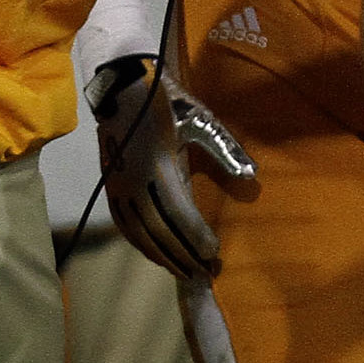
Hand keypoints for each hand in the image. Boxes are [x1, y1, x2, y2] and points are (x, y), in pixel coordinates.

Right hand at [95, 58, 253, 280]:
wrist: (122, 87)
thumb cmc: (167, 102)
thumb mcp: (201, 121)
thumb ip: (225, 150)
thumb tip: (252, 175)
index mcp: (158, 167)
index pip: (179, 214)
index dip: (196, 237)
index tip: (214, 253)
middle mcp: (135, 182)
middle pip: (160, 231)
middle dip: (182, 255)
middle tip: (203, 275)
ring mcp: (119, 187)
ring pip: (140, 233)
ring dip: (162, 255)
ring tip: (182, 273)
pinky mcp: (111, 187)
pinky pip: (125, 225)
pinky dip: (141, 244)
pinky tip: (155, 253)